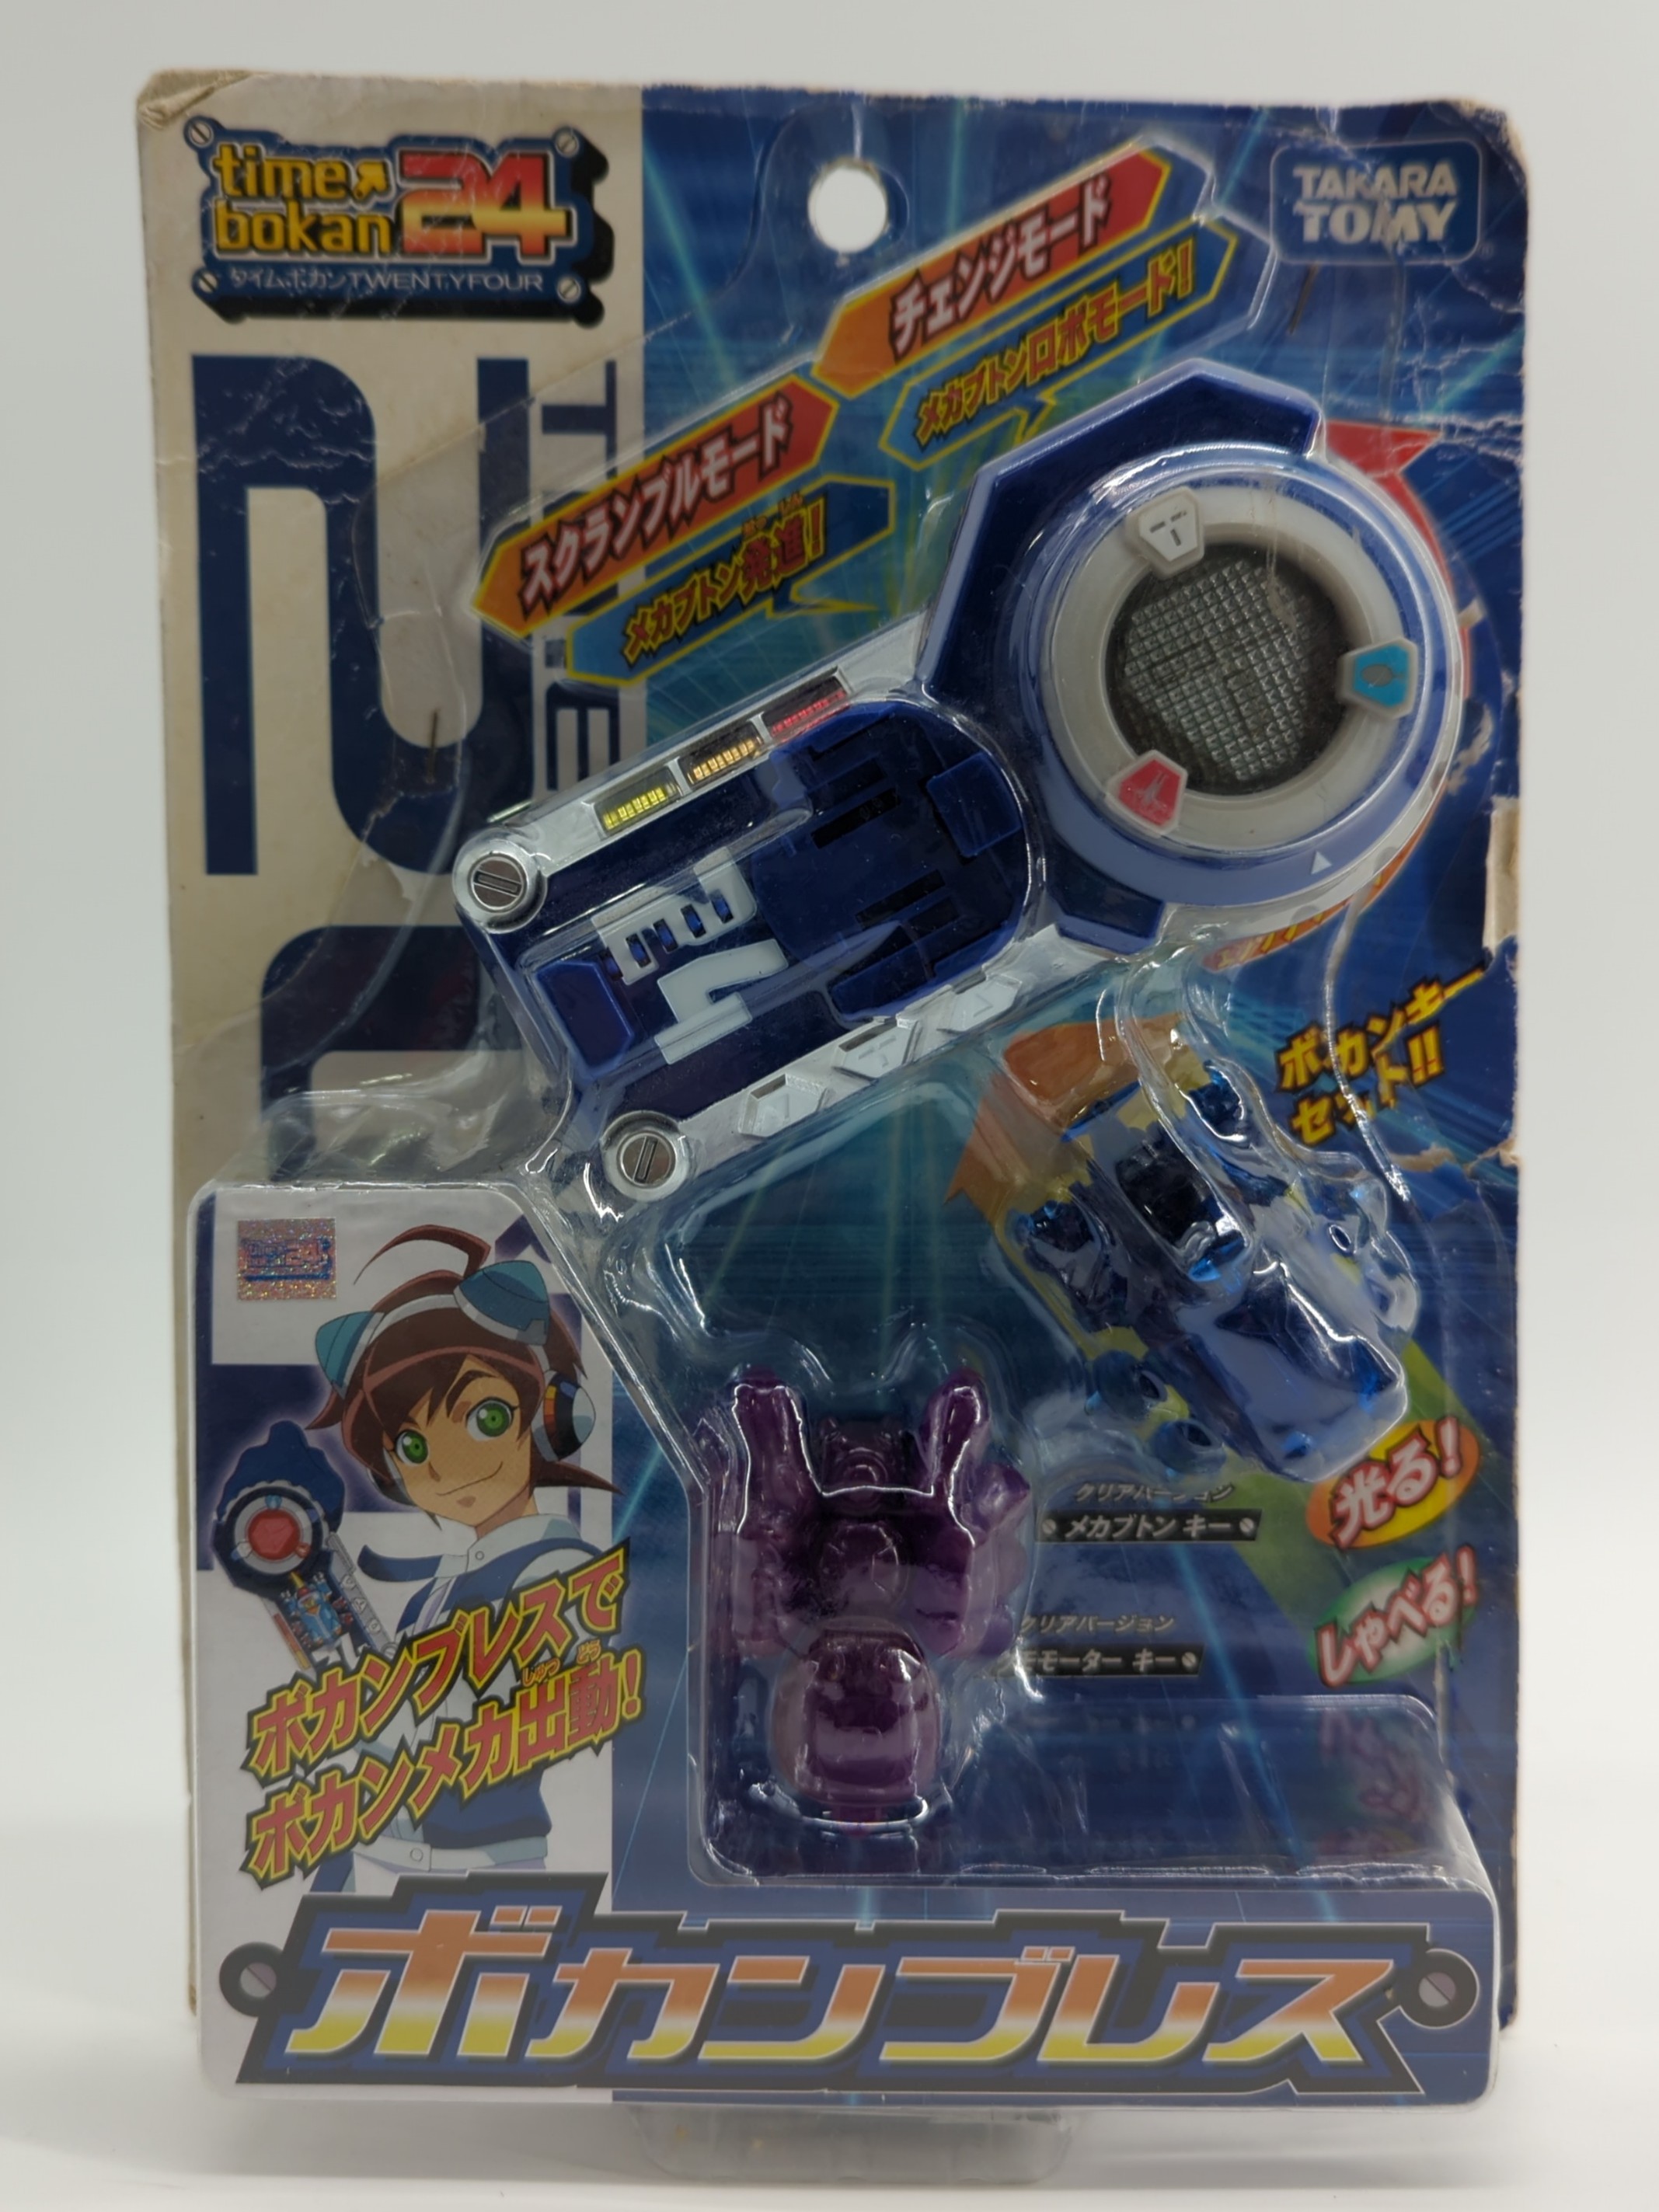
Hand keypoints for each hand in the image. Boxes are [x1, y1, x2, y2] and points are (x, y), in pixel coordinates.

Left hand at [221, 1420, 345, 1529]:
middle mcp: (255, 1454)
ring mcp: (237, 1477)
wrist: (273, 1539)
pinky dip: (249, 1509)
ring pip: (251, 1479)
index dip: (293, 1444)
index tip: (300, 1460)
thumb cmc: (308, 1506)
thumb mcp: (331, 1484)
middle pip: (266, 1456)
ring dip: (261, 1491)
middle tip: (290, 1494)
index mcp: (282, 1444)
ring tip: (276, 1515)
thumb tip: (312, 1456)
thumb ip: (320, 1464)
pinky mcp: (225, 1502)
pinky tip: (263, 1526)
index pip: (285, 1430)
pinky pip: (240, 1500)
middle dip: (275, 1471)